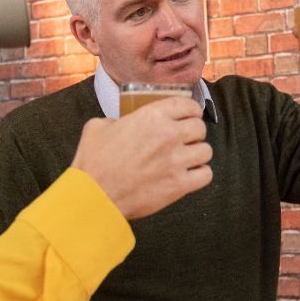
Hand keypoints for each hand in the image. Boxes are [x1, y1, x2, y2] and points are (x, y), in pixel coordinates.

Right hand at [70, 96, 211, 219]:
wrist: (93, 196)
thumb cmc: (93, 163)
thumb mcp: (98, 126)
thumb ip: (117, 120)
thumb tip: (123, 124)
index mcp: (151, 116)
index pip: (187, 104)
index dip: (191, 110)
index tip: (189, 115)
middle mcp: (168, 135)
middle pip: (199, 127)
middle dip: (194, 132)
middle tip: (185, 139)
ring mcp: (175, 161)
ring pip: (206, 151)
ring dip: (197, 153)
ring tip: (187, 158)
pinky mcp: (178, 185)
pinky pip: (205, 175)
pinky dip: (199, 174)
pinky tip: (189, 174)